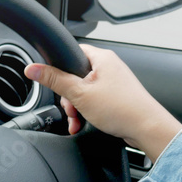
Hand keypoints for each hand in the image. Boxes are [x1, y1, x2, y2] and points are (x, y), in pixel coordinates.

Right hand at [24, 44, 181, 161]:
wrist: (147, 128)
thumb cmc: (122, 109)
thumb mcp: (79, 94)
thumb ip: (54, 80)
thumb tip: (33, 69)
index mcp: (101, 57)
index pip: (71, 53)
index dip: (60, 70)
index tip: (55, 84)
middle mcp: (109, 67)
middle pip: (75, 76)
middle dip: (69, 97)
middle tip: (71, 108)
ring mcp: (114, 82)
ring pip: (84, 91)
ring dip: (76, 108)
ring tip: (78, 120)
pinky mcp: (117, 96)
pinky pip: (95, 100)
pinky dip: (87, 112)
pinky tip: (84, 123)